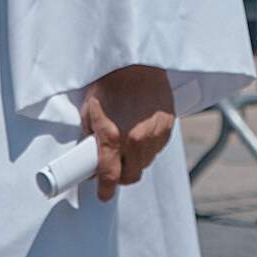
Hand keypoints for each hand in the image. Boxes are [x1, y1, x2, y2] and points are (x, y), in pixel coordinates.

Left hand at [83, 64, 181, 192]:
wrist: (139, 61)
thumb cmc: (112, 81)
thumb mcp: (90, 108)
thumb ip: (90, 135)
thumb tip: (89, 155)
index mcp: (113, 136)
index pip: (109, 175)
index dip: (104, 189)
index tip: (102, 194)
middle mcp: (137, 140)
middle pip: (130, 175)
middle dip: (120, 176)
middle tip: (112, 167)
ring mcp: (155, 135)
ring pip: (145, 163)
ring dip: (134, 160)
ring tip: (125, 143)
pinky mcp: (168, 128)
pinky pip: (157, 148)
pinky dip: (147, 147)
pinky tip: (139, 131)